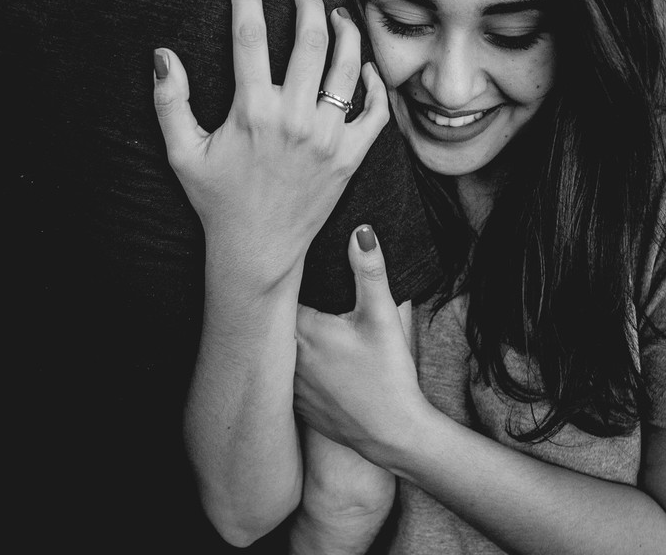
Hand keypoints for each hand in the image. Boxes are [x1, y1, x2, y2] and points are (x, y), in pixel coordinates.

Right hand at [153, 0, 389, 285]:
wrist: (258, 249)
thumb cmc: (216, 200)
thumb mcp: (182, 153)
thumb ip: (170, 102)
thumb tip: (162, 54)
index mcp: (253, 112)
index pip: (249, 37)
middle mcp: (295, 119)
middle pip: (310, 41)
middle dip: (307, 4)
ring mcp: (328, 138)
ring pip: (348, 67)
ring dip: (345, 32)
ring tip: (337, 14)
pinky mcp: (350, 157)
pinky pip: (375, 111)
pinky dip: (374, 83)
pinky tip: (364, 66)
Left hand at [295, 226, 425, 468]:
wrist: (394, 434)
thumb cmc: (389, 376)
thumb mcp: (382, 317)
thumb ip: (370, 272)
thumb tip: (361, 231)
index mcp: (303, 331)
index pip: (275, 295)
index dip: (277, 278)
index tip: (279, 262)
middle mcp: (286, 359)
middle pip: (271, 322)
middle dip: (276, 304)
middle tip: (280, 283)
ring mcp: (289, 386)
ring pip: (274, 352)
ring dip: (279, 338)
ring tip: (286, 318)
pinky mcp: (298, 406)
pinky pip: (282, 378)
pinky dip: (287, 366)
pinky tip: (303, 360)